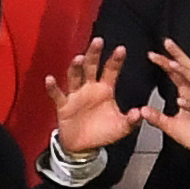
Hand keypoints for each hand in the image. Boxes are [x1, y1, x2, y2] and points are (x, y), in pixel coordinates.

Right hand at [44, 37, 140, 156]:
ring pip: (75, 77)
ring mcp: (76, 95)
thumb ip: (131, 120)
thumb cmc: (103, 132)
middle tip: (98, 41)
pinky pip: (57, 95)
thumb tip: (140, 112)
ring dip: (76, 67)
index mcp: (105, 89)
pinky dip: (53, 87)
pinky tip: (50, 79)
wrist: (83, 147)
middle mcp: (89, 87)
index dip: (115, 60)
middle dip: (94, 54)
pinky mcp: (63, 105)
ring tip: (79, 58)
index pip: (111, 70)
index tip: (121, 49)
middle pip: (91, 67)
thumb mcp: (121, 127)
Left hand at [141, 38, 189, 176]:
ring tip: (172, 64)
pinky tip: (181, 100)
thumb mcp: (171, 126)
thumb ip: (157, 118)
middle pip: (187, 70)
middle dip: (177, 56)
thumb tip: (142, 111)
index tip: (153, 55)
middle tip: (166, 44)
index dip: (165, 63)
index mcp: (187, 94)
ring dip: (184, 72)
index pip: (176, 74)